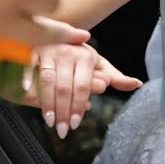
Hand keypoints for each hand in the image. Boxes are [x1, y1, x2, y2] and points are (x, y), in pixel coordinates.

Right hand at [28, 39, 142, 139]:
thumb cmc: (79, 54)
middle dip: (63, 111)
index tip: (75, 124)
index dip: (78, 106)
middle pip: (65, 87)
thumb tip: (137, 84)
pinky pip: (29, 67)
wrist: (57, 33)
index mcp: (86, 56)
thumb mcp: (98, 63)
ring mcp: (49, 51)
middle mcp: (68, 52)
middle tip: (63, 130)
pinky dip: (28, 80)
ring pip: (47, 80)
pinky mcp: (32, 50)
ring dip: (47, 103)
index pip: (82, 86)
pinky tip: (28, 95)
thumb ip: (115, 76)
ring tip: (50, 121)